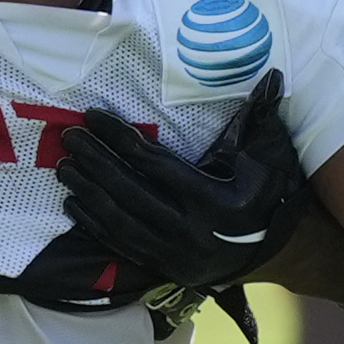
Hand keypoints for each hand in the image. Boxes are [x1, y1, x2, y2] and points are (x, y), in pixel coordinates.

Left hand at [54, 68, 310, 295]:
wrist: (279, 251)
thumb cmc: (272, 195)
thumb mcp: (272, 156)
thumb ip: (264, 117)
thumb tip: (273, 75)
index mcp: (214, 202)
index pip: (155, 164)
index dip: (121, 139)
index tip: (94, 117)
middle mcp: (191, 233)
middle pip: (130, 192)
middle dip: (96, 162)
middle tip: (70, 136)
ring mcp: (176, 255)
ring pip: (120, 222)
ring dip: (89, 192)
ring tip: (64, 166)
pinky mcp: (166, 268)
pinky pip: (123, 246)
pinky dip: (96, 225)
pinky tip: (74, 204)